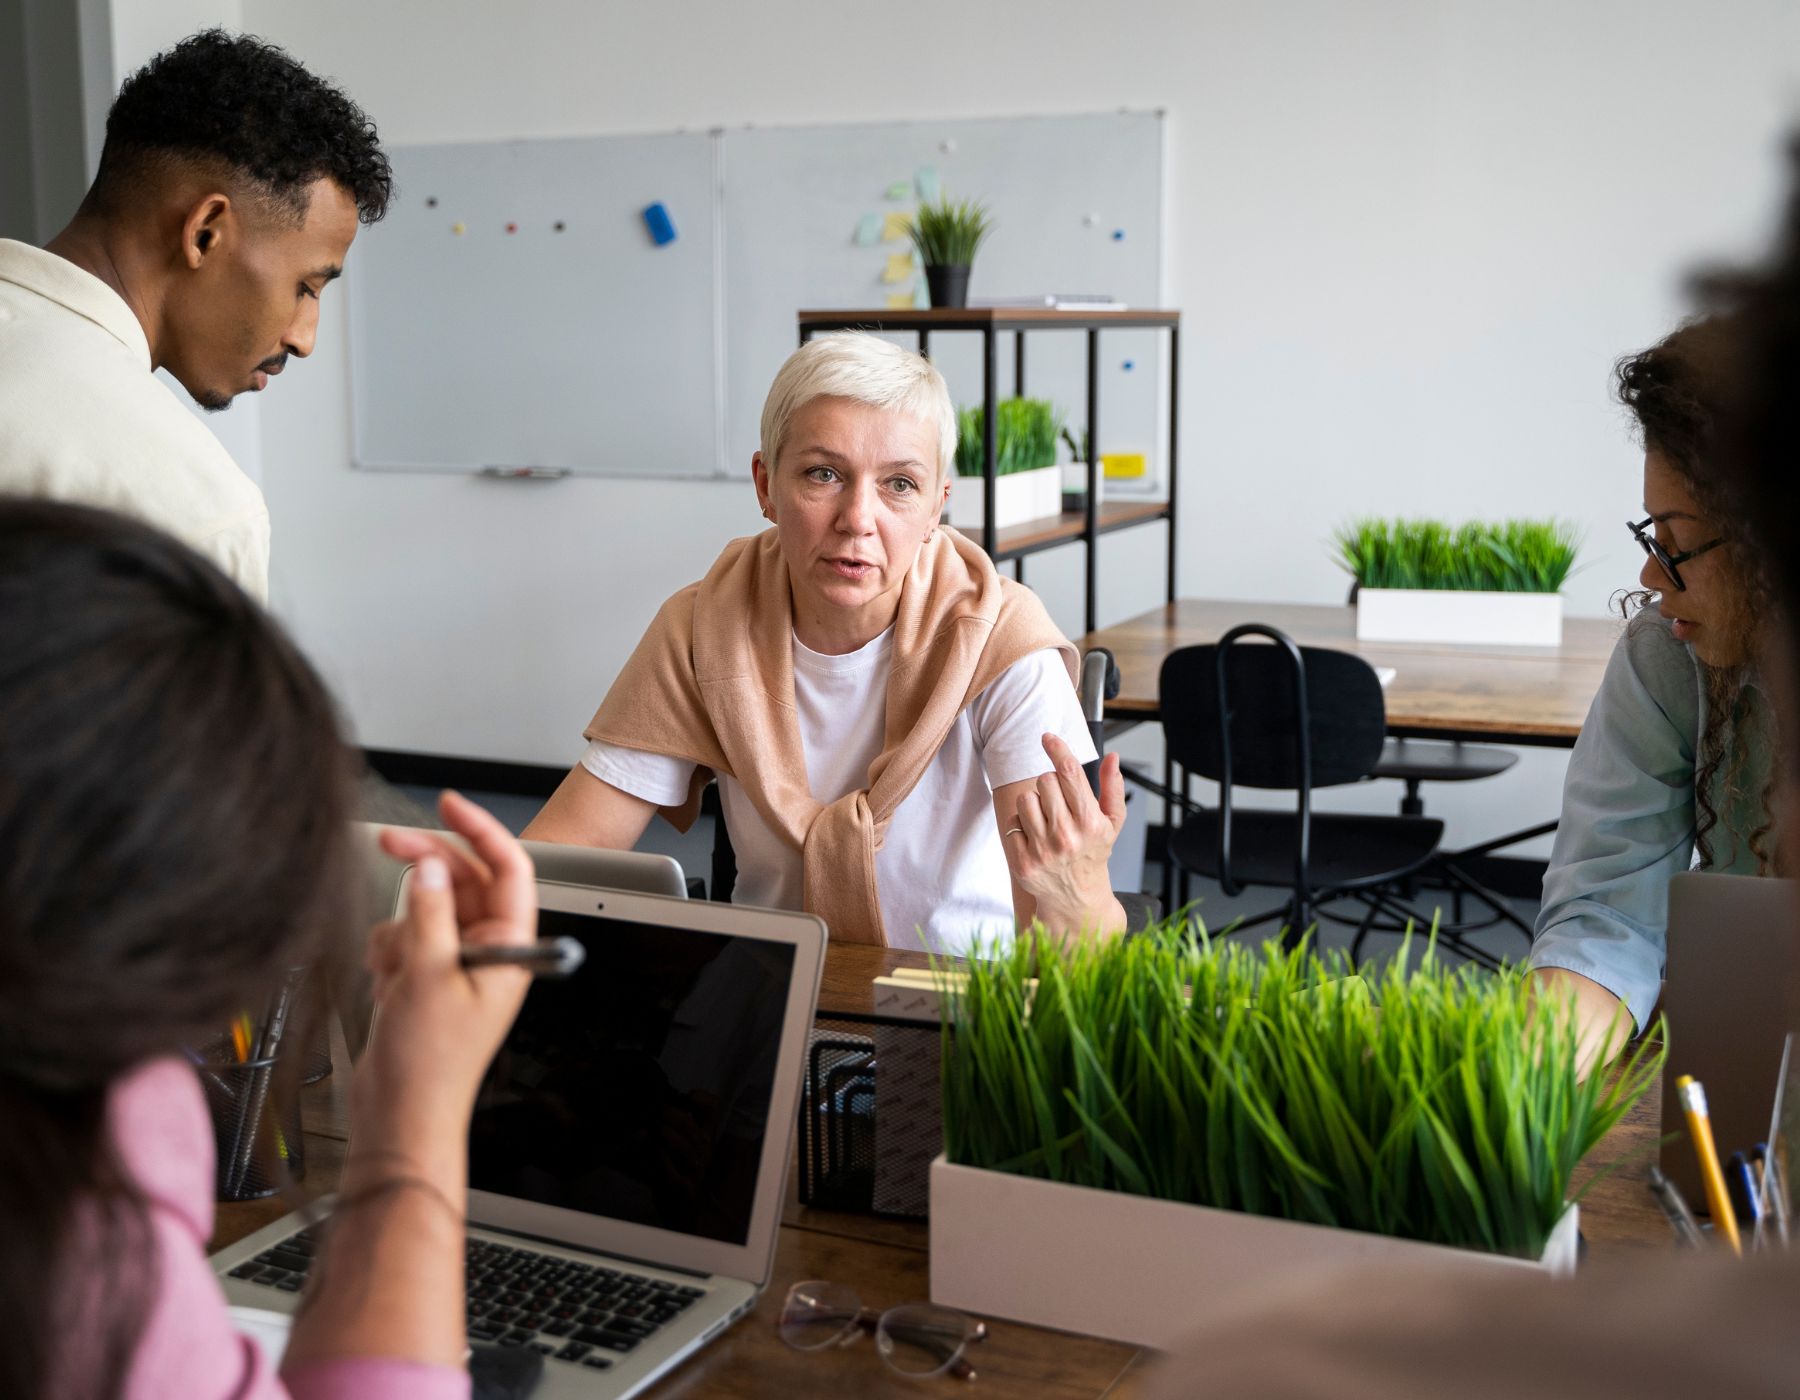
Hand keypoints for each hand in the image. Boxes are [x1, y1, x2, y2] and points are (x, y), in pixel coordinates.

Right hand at [354, 791, 537, 1156]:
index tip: (450, 803)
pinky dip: (387, 951)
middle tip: (388, 843)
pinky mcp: (424, 977)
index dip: (482, 831)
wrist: (400, 1117)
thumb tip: (431, 867)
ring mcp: (455, 963)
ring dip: (400, 928)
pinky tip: (384, 985)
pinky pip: (403, 937)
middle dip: (426, 868)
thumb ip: (429, 915)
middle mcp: (488, 950)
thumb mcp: (428, 976)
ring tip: (394, 970)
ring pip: (425, 908)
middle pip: (461, 880)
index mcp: (511, 947)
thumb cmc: (429, 1066)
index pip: (508, 869)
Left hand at [1003, 734, 1127, 937]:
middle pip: (1045, 781)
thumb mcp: (1111, 823)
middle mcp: (1067, 835)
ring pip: (1025, 799)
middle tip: (1059, 805)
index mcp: (1090, 822)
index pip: (1070, 773)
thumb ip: (1112, 788)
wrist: (1077, 899)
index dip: (1057, 749)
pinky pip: (1012, 822)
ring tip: (1047, 821)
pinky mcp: (1023, 861)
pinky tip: (1035, 838)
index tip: (1047, 737)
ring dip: (1034, 804)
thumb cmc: (1093, 854)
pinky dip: (1021, 826)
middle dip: (1050, 786)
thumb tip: (1112, 757)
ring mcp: (1043, 849)